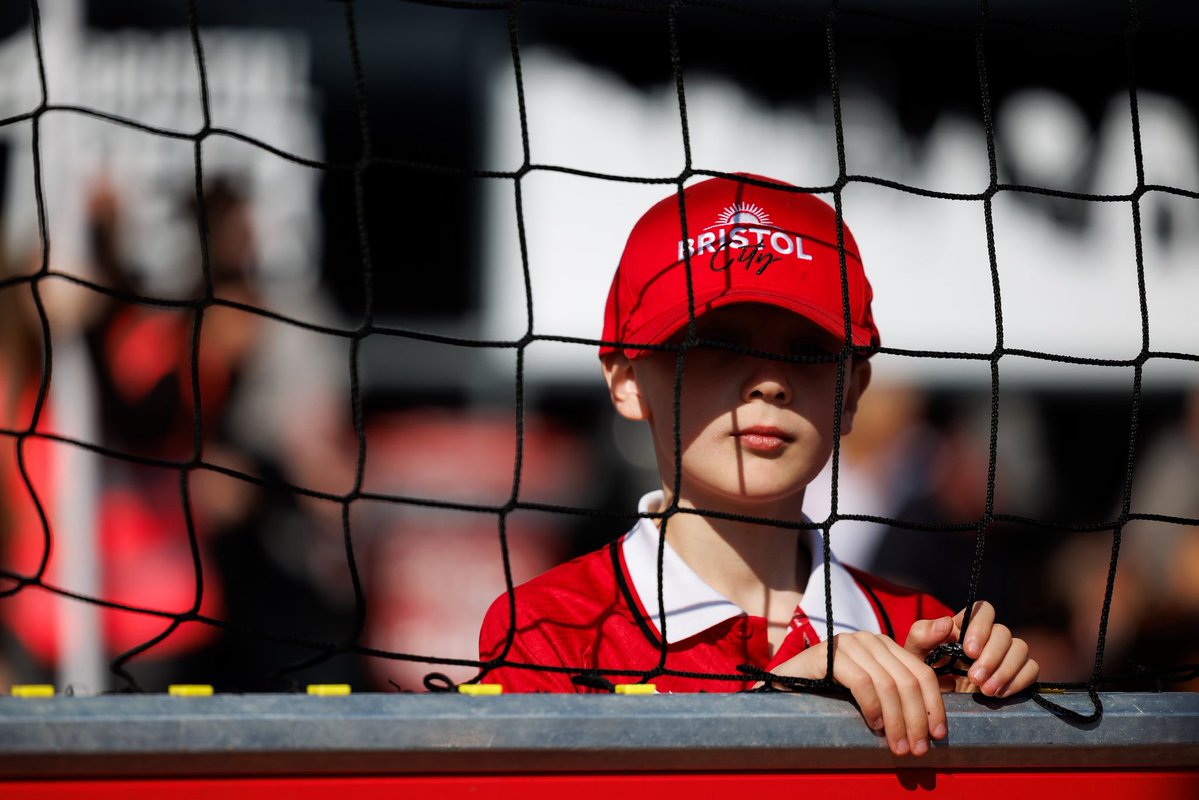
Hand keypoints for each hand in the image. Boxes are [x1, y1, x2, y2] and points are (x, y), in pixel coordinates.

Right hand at [770, 631, 946, 756]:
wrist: (786, 687)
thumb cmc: (832, 695)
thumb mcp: (873, 694)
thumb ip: (902, 694)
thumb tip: (940, 705)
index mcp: (887, 647)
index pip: (922, 672)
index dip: (934, 705)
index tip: (938, 735)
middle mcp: (870, 640)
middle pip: (908, 680)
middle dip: (917, 719)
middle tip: (916, 749)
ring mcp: (849, 644)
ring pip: (887, 683)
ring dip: (897, 720)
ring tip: (897, 746)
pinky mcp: (828, 654)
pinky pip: (861, 681)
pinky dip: (872, 706)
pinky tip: (874, 725)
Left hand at [905, 601, 1039, 696]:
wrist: (933, 703)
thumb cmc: (923, 671)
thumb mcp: (915, 653)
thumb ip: (923, 634)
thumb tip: (947, 623)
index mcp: (964, 627)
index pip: (983, 610)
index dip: (981, 627)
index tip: (969, 651)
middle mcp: (988, 637)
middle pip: (1003, 632)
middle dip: (991, 657)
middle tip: (974, 678)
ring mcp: (1004, 655)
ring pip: (1021, 649)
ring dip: (1006, 670)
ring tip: (986, 690)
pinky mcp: (1016, 674)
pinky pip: (1031, 669)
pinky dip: (1019, 681)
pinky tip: (999, 694)